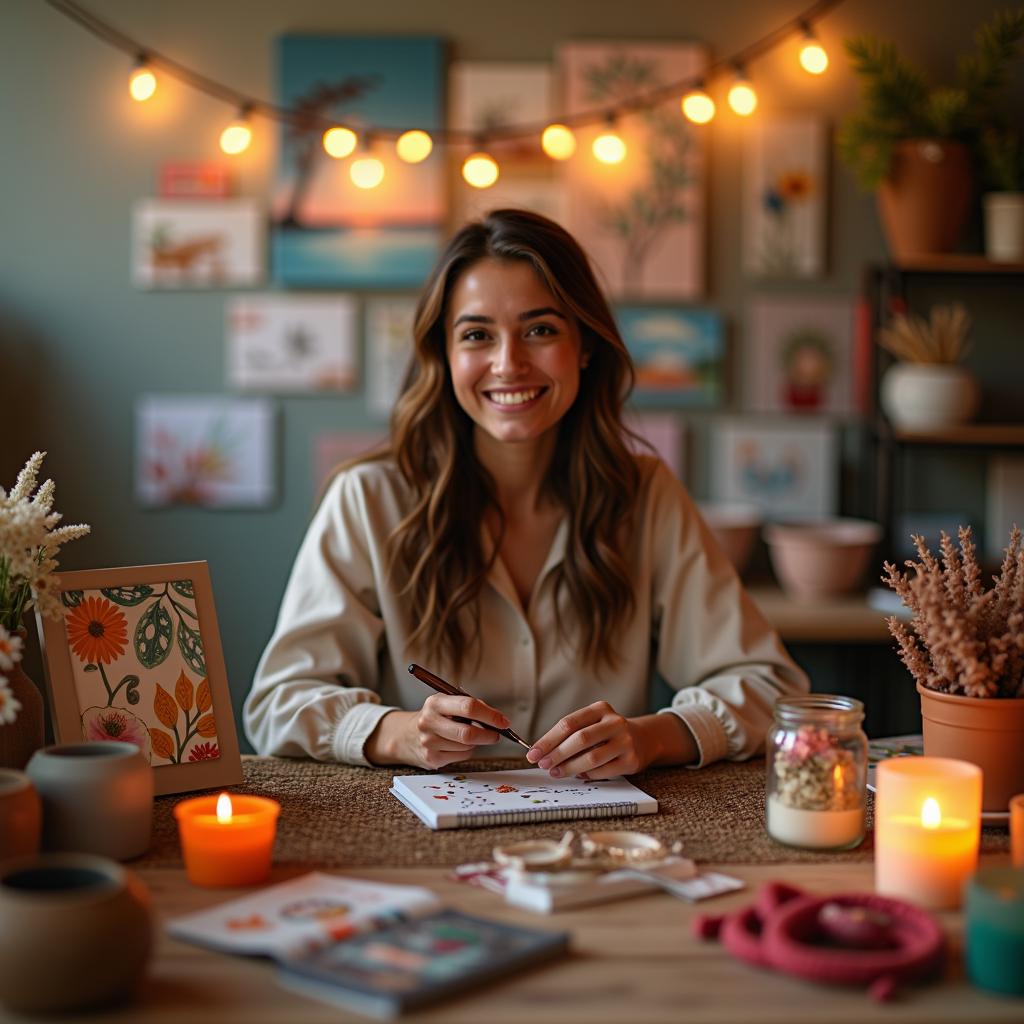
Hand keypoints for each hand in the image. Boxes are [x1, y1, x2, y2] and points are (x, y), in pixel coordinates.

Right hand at [365, 694, 509, 769]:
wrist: (407, 735)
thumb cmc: (436, 716)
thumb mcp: (448, 703)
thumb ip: (471, 706)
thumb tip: (498, 719)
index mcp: (435, 703)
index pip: (468, 707)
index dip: (490, 715)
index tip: (503, 721)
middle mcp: (429, 722)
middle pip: (468, 733)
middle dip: (488, 734)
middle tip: (497, 734)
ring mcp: (429, 742)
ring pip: (467, 746)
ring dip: (477, 742)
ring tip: (472, 736)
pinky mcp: (432, 759)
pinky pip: (461, 756)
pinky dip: (468, 751)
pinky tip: (459, 744)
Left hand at [525, 703, 697, 779]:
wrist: (644, 739)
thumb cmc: (607, 733)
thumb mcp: (592, 724)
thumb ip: (571, 735)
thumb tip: (542, 753)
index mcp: (600, 708)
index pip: (568, 723)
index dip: (548, 739)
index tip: (533, 753)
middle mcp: (615, 722)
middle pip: (579, 739)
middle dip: (557, 754)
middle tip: (542, 764)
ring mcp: (625, 741)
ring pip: (592, 757)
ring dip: (570, 767)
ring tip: (556, 772)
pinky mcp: (632, 760)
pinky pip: (603, 771)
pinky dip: (587, 775)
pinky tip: (578, 775)